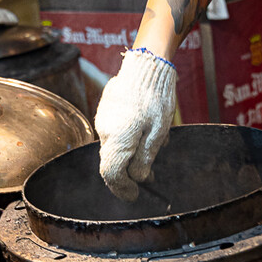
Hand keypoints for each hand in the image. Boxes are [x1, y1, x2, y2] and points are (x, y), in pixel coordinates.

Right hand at [94, 48, 176, 201]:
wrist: (146, 66)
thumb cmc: (156, 99)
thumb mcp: (158, 132)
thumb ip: (146, 158)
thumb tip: (139, 178)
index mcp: (118, 139)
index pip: (112, 174)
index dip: (123, 189)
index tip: (136, 195)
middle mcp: (105, 132)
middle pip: (111, 163)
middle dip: (129, 174)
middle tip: (149, 177)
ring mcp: (103, 121)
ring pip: (113, 148)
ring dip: (130, 156)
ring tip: (153, 148)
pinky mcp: (105, 112)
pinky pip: (114, 134)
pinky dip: (127, 141)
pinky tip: (145, 133)